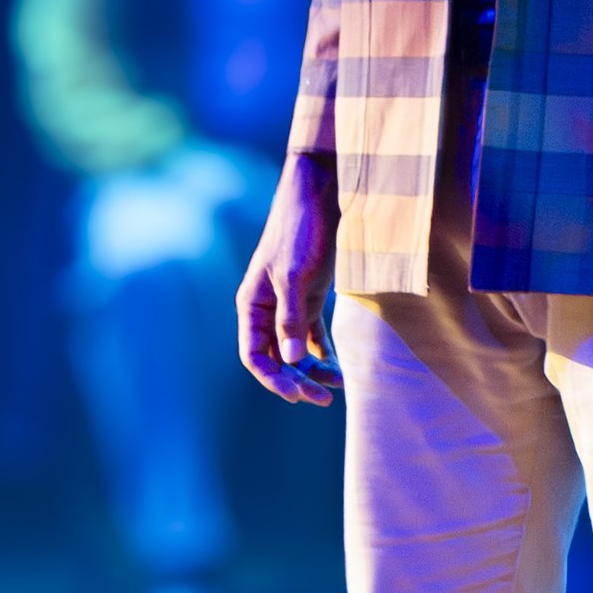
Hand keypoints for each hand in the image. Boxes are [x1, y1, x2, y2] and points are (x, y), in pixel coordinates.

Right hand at [237, 151, 341, 403]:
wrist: (321, 194)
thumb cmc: (301, 231)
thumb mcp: (295, 276)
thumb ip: (291, 317)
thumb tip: (289, 359)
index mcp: (253, 305)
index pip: (254, 355)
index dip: (273, 380)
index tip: (298, 395)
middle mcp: (268, 309)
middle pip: (276, 358)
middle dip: (297, 380)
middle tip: (324, 398)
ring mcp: (290, 304)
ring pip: (296, 350)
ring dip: (313, 371)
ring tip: (338, 386)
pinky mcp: (312, 297)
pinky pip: (313, 336)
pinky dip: (324, 353)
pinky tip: (340, 369)